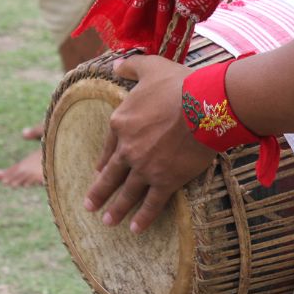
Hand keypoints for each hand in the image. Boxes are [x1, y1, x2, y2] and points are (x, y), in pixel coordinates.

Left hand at [83, 55, 217, 233]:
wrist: (204, 105)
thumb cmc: (179, 83)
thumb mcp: (150, 66)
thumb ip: (131, 66)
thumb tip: (115, 64)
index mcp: (121, 123)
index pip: (109, 146)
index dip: (103, 160)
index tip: (98, 171)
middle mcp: (128, 149)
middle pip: (110, 175)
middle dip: (98, 192)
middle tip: (89, 206)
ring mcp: (145, 167)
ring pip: (127, 192)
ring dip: (116, 209)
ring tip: (107, 221)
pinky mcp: (166, 179)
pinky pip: (152, 203)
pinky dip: (143, 217)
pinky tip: (135, 229)